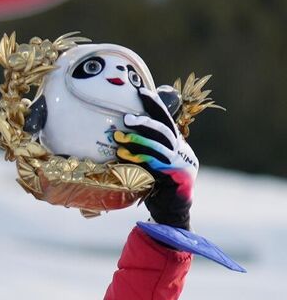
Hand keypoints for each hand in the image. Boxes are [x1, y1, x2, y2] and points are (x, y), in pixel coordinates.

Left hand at [115, 90, 199, 228]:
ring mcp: (180, 161)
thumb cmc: (157, 184)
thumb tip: (120, 133)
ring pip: (160, 144)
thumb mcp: (149, 161)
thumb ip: (142, 147)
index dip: (154, 104)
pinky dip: (140, 157)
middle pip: (164, 129)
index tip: (140, 91)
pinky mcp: (177, 174)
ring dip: (139, 139)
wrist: (173, 208)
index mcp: (175, 142)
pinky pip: (156, 162)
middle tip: (127, 118)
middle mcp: (180, 148)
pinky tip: (124, 155)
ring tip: (121, 136)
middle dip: (145, 122)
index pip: (165, 118)